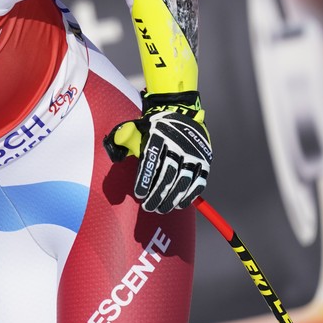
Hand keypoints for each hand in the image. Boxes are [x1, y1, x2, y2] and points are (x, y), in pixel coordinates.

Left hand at [103, 91, 211, 213]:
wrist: (184, 114)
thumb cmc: (155, 127)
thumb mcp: (138, 126)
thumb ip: (125, 138)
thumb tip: (117, 156)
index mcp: (159, 135)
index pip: (151, 161)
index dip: (145, 180)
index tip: (139, 195)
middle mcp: (179, 144)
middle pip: (168, 174)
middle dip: (157, 194)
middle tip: (148, 207)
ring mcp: (195, 153)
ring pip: (184, 181)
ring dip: (172, 199)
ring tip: (161, 208)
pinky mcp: (206, 161)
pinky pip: (198, 183)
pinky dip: (188, 196)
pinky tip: (178, 204)